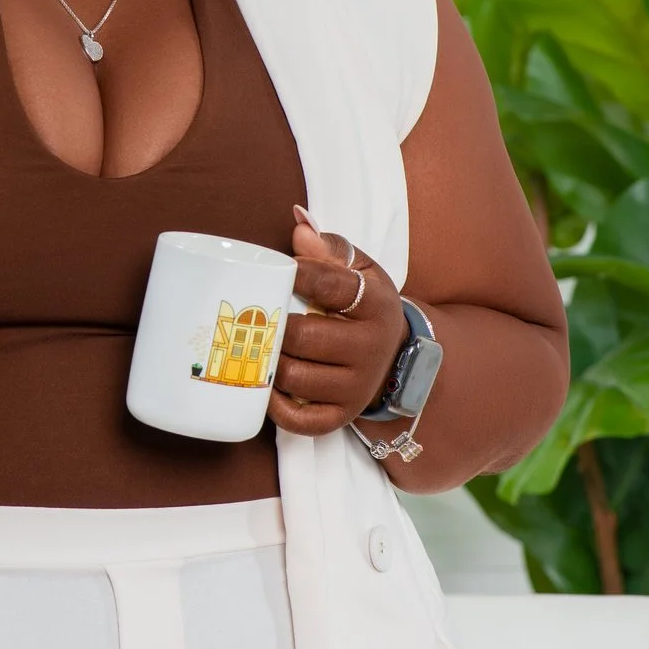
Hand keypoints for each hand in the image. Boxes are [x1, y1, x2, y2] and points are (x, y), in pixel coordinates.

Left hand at [270, 204, 408, 435]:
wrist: (396, 354)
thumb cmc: (364, 304)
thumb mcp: (361, 270)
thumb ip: (330, 247)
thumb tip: (298, 227)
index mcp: (376, 303)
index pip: (333, 285)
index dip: (298, 273)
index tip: (278, 267)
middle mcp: (370, 347)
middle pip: (305, 337)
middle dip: (273, 326)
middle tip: (253, 316)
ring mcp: (357, 386)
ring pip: (296, 378)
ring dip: (268, 363)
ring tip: (254, 347)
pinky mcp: (342, 416)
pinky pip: (302, 421)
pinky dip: (276, 407)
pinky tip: (264, 387)